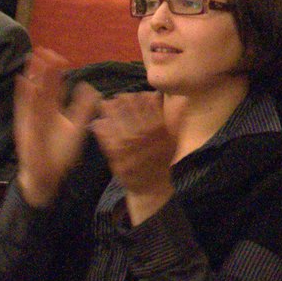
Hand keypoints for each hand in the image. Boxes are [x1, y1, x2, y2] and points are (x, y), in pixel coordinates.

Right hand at [13, 49, 101, 208]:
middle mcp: (41, 112)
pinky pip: (25, 111)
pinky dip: (23, 97)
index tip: (59, 55)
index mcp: (52, 110)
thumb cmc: (60, 152)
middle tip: (44, 49)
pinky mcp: (26, 130)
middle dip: (43, 69)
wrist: (47, 176)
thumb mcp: (76, 127)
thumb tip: (89, 87)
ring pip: (33, 95)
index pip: (55, 87)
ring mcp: (32, 120)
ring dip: (33, 77)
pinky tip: (24, 82)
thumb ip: (83, 108)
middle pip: (43, 86)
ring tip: (33, 60)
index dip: (56, 72)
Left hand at [92, 92, 175, 222]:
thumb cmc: (162, 160)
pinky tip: (97, 122)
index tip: (133, 94)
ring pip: (116, 121)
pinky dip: (101, 129)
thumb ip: (177, 119)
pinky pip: (106, 139)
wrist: (151, 186)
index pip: (148, 105)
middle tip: (117, 97)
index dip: (139, 97)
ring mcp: (129, 146)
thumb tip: (184, 99)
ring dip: (109, 111)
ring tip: (104, 104)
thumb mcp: (174, 139)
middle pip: (130, 111)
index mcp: (159, 130)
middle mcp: (144, 136)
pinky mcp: (116, 156)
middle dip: (122, 101)